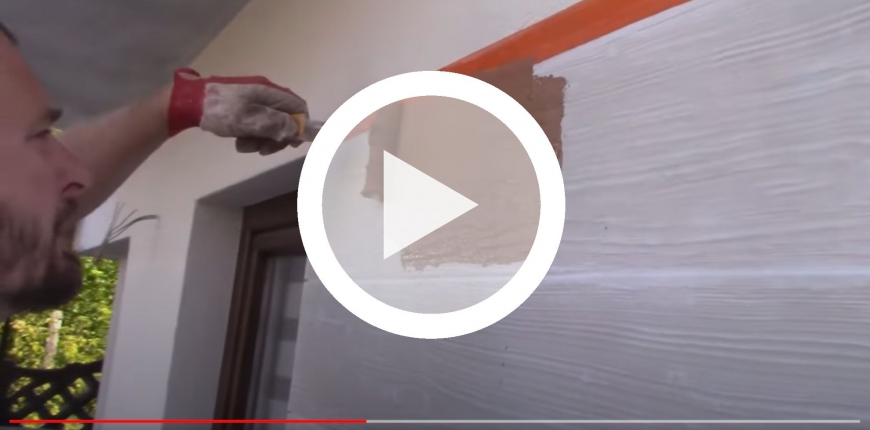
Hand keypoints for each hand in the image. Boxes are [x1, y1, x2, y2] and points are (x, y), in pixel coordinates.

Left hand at [167, 68, 308, 154]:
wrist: (187, 102)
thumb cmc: (220, 110)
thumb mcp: (249, 120)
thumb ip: (276, 124)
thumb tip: (297, 130)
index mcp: (270, 92)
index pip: (299, 107)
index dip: (300, 126)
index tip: (290, 144)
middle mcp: (265, 93)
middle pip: (285, 118)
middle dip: (277, 137)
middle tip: (263, 151)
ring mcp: (253, 99)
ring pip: (270, 123)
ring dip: (261, 139)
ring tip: (244, 146)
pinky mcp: (242, 106)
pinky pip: (256, 123)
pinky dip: (250, 135)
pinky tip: (238, 140)